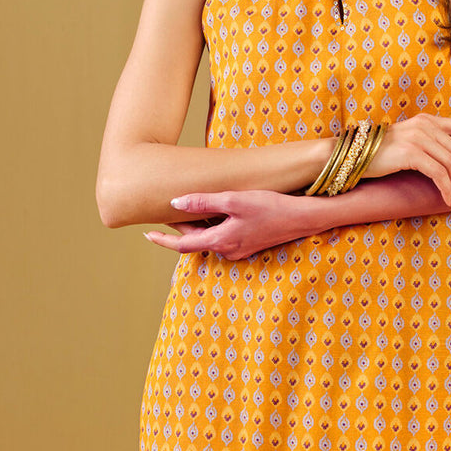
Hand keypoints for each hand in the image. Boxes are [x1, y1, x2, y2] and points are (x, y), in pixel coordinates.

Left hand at [143, 190, 311, 260]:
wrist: (303, 217)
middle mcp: (228, 250)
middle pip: (195, 240)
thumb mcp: (233, 200)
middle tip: (165, 211)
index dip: (162, 240)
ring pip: (210, 237)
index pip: (182, 245)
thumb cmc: (270, 207)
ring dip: (197, 225)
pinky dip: (214, 225)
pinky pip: (223, 236)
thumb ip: (203, 202)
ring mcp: (239, 249)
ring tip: (187, 207)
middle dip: (179, 228)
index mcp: (220, 241)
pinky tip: (215, 210)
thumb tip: (175, 203)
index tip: (147, 234)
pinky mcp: (249, 244)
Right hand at [365, 114, 450, 209]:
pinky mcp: (410, 153)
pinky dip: (447, 190)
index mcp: (429, 120)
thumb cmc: (380, 156)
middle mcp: (426, 125)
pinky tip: (449, 202)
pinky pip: (438, 174)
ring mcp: (418, 137)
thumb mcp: (409, 146)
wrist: (351, 156)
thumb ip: (430, 148)